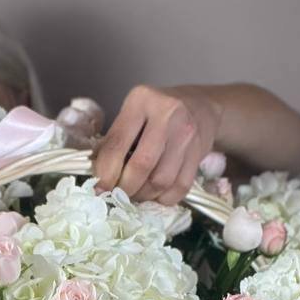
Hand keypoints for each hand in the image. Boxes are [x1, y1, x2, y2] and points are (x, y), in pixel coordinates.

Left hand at [92, 85, 220, 204]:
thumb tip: (99, 178)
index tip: (100, 189)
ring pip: (161, 180)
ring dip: (144, 195)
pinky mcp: (199, 153)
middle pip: (141, 165)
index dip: (105, 173)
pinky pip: (180, 187)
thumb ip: (116, 140)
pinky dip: (164, 198)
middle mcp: (167, 114)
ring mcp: (186, 134)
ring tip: (136, 194)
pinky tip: (156, 194)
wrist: (200, 106)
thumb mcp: (133, 114)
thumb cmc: (157, 113)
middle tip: (118, 195)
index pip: (117, 144)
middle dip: (125, 188)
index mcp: (141, 101)